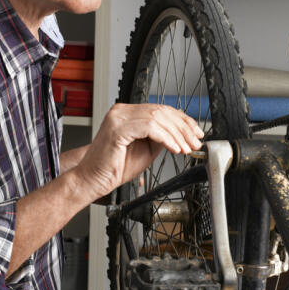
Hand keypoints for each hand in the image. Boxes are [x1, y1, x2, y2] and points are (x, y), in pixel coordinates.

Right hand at [72, 103, 203, 198]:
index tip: (196, 132)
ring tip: (186, 149)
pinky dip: (166, 138)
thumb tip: (181, 134)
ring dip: (177, 134)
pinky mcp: (118, 128)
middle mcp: (122, 111)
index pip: (161, 109)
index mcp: (128, 113)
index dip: (182, 120)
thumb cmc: (115, 167)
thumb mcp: (147, 149)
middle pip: (162, 111)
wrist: (92, 180)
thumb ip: (161, 137)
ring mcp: (118, 117)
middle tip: (196, 142)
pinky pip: (149, 127)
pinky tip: (174, 149)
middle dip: (183, 127)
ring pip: (158, 118)